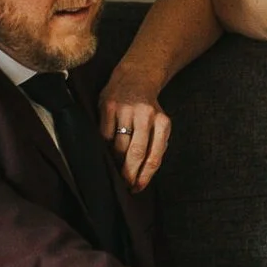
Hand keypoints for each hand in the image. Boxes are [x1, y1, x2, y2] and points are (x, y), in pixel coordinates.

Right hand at [98, 68, 172, 192]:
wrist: (135, 77)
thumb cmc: (148, 110)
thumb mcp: (159, 125)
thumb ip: (155, 147)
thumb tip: (141, 176)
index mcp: (162, 122)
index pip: (154, 156)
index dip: (145, 176)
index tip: (137, 188)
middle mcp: (145, 115)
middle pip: (136, 153)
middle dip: (129, 173)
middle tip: (124, 185)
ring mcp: (125, 110)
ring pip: (118, 146)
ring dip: (116, 161)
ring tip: (116, 167)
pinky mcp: (108, 106)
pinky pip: (104, 135)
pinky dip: (105, 145)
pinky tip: (107, 148)